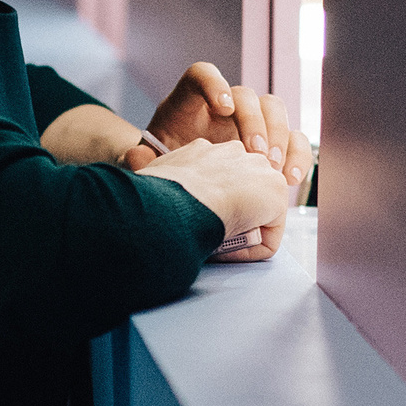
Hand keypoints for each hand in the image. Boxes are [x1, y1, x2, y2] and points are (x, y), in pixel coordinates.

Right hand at [133, 137, 294, 250]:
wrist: (176, 201)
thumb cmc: (153, 195)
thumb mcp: (149, 176)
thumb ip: (150, 170)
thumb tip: (130, 155)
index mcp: (204, 152)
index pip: (214, 179)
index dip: (202, 205)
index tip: (185, 221)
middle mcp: (235, 153)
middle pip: (238, 192)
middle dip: (225, 216)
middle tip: (202, 234)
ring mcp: (259, 171)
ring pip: (256, 212)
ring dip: (238, 233)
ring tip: (213, 245)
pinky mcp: (275, 194)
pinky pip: (269, 236)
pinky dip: (250, 251)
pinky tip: (227, 253)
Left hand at [139, 62, 312, 190]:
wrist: (180, 185)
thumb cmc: (161, 169)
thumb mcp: (145, 164)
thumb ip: (137, 161)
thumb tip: (135, 155)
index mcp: (188, 103)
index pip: (202, 74)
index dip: (214, 83)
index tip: (222, 107)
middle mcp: (224, 106)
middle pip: (246, 94)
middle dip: (254, 120)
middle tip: (255, 152)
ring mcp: (249, 123)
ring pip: (274, 110)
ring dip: (279, 136)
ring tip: (273, 168)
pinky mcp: (270, 144)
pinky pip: (294, 139)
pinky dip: (297, 156)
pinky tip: (291, 180)